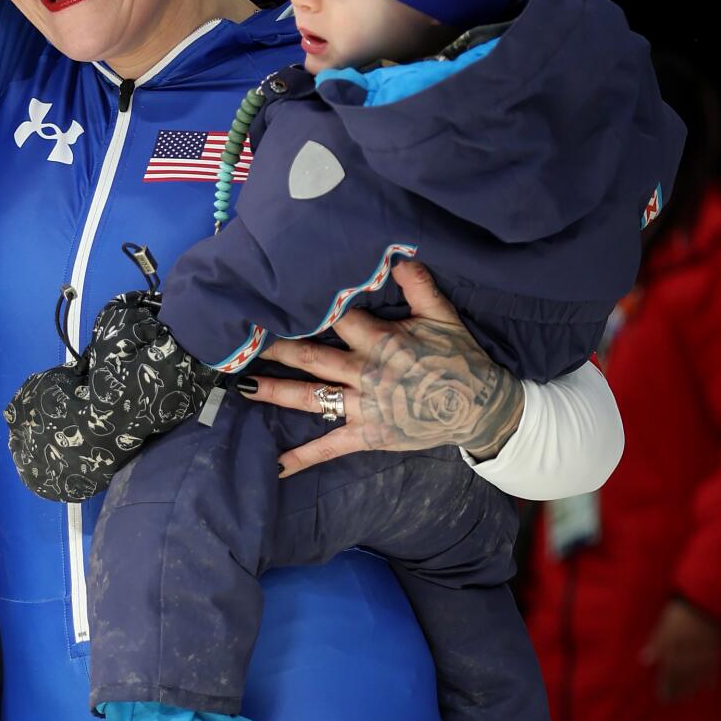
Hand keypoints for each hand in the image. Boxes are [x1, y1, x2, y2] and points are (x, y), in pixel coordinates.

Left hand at [235, 261, 524, 477]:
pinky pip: (330, 447)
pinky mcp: (368, 436)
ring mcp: (364, 406)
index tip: (274, 297)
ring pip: (311, 397)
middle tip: (240, 340)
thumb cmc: (459, 359)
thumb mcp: (444, 317)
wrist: (480, 408)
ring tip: (242, 387)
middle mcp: (366, 373)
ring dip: (275, 392)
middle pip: (312, 356)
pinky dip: (303, 458)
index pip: (338, 319)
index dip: (307, 308)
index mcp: (382, 341)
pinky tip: (276, 465)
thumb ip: (420, 286)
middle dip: (276, 348)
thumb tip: (398, 255)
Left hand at [640, 598, 720, 701]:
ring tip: (687, 698)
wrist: (704, 603)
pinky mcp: (715, 651)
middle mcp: (688, 655)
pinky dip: (710, 679)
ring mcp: (703, 654)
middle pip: (682, 677)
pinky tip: (708, 687)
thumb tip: (645, 661)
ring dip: (691, 688)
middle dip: (677, 690)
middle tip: (672, 702)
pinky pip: (713, 668)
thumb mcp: (663, 626)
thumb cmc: (678, 614)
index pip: (669, 672)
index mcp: (673, 648)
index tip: (662, 698)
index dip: (665, 686)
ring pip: (697, 675)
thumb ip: (655, 644)